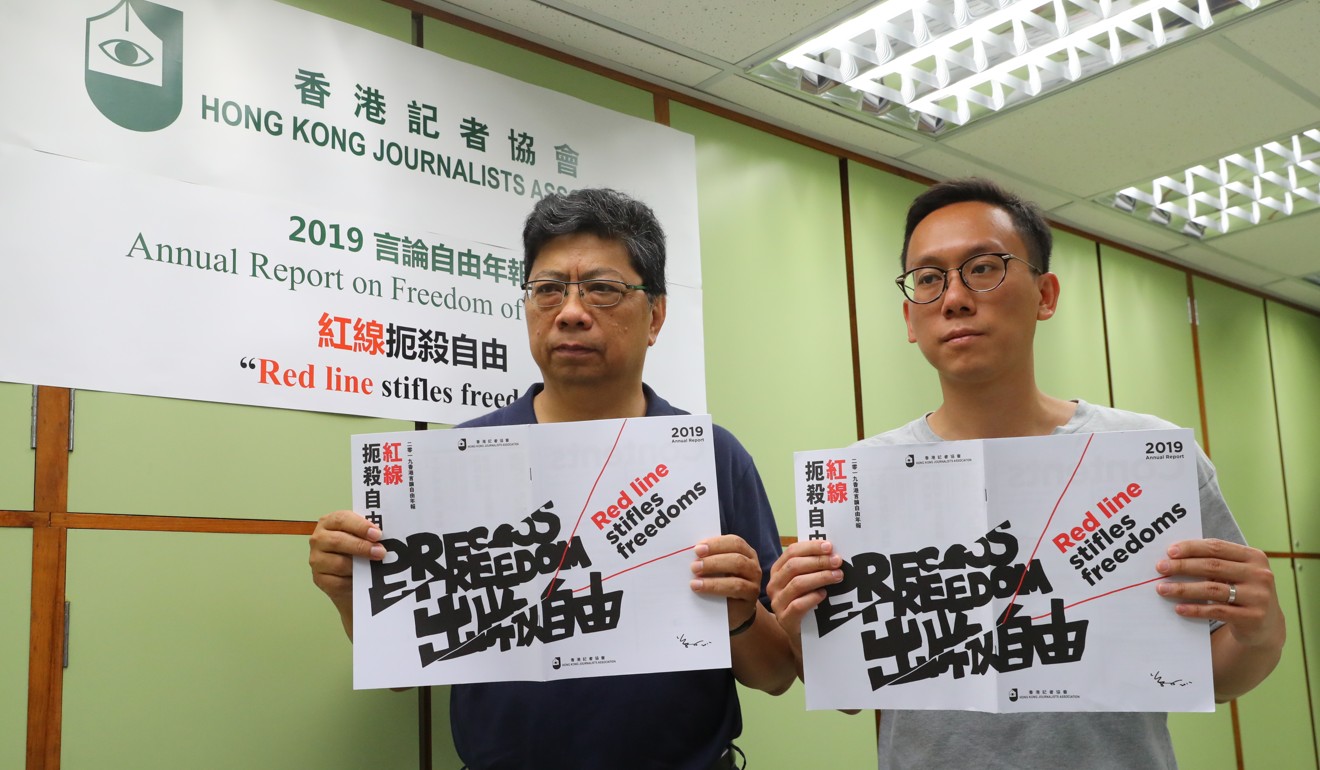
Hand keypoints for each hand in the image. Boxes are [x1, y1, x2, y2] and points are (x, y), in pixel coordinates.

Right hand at [309, 509, 385, 637]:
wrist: (347, 576)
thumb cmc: (355, 550)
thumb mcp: (360, 536)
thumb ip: (367, 533)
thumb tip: (383, 536)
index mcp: (329, 522)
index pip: (342, 519)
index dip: (360, 526)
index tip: (377, 534)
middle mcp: (319, 539)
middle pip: (338, 541)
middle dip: (361, 546)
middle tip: (380, 551)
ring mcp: (317, 560)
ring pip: (339, 563)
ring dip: (359, 565)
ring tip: (374, 566)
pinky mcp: (319, 579)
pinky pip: (338, 581)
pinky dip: (353, 581)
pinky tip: (364, 580)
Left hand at [690, 535, 762, 631]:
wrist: (733, 611)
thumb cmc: (722, 585)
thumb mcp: (717, 571)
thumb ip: (709, 560)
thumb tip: (690, 554)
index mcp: (745, 553)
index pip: (734, 542)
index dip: (716, 544)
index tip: (697, 549)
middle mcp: (752, 565)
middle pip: (736, 557)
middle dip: (713, 560)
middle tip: (694, 566)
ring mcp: (754, 581)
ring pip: (738, 570)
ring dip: (714, 572)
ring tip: (695, 580)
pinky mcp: (751, 597)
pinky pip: (737, 588)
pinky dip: (716, 587)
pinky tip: (701, 588)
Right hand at [767, 539, 842, 638]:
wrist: (801, 633)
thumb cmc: (806, 602)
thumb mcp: (806, 581)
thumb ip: (813, 567)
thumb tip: (832, 552)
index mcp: (778, 570)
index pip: (792, 552)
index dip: (811, 547)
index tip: (829, 546)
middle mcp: (774, 584)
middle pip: (794, 566)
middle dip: (818, 561)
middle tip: (837, 561)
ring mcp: (777, 602)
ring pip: (797, 584)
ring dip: (820, 577)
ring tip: (837, 576)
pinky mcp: (785, 619)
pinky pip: (798, 605)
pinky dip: (813, 597)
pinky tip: (824, 594)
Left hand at [1155, 538, 1283, 649]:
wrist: (1266, 626)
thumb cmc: (1242, 591)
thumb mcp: (1237, 573)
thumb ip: (1215, 562)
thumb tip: (1174, 556)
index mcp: (1254, 557)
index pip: (1217, 547)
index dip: (1191, 548)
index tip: (1169, 551)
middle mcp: (1260, 575)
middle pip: (1212, 566)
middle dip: (1183, 566)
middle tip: (1160, 568)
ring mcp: (1258, 597)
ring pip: (1212, 589)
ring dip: (1183, 588)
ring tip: (1162, 589)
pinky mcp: (1253, 617)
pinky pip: (1217, 611)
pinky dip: (1195, 609)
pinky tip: (1179, 608)